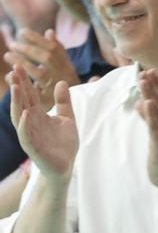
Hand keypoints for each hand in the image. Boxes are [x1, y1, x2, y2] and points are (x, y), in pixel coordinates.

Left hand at [4, 29, 79, 110]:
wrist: (65, 123)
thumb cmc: (62, 92)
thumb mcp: (60, 70)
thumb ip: (56, 52)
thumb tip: (50, 32)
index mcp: (68, 68)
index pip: (55, 49)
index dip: (38, 39)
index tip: (22, 32)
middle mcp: (66, 77)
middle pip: (48, 58)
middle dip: (29, 49)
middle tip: (12, 44)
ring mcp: (57, 89)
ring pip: (40, 74)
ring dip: (24, 62)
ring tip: (8, 55)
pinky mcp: (48, 103)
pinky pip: (32, 91)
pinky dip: (20, 82)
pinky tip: (9, 76)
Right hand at [8, 66, 76, 182]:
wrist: (65, 166)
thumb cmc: (63, 144)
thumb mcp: (67, 118)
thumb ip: (63, 102)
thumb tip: (61, 82)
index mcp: (38, 115)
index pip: (29, 96)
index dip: (25, 82)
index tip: (20, 66)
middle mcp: (31, 123)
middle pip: (22, 102)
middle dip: (18, 86)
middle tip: (14, 69)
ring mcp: (30, 135)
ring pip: (20, 116)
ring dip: (17, 102)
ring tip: (16, 87)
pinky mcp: (33, 148)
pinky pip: (26, 135)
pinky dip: (25, 124)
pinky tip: (26, 113)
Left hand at [135, 69, 157, 196]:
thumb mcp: (156, 132)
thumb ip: (149, 117)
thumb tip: (141, 103)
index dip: (155, 84)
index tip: (147, 71)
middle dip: (152, 85)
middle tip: (144, 70)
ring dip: (151, 94)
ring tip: (143, 80)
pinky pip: (156, 126)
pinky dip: (152, 114)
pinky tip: (149, 103)